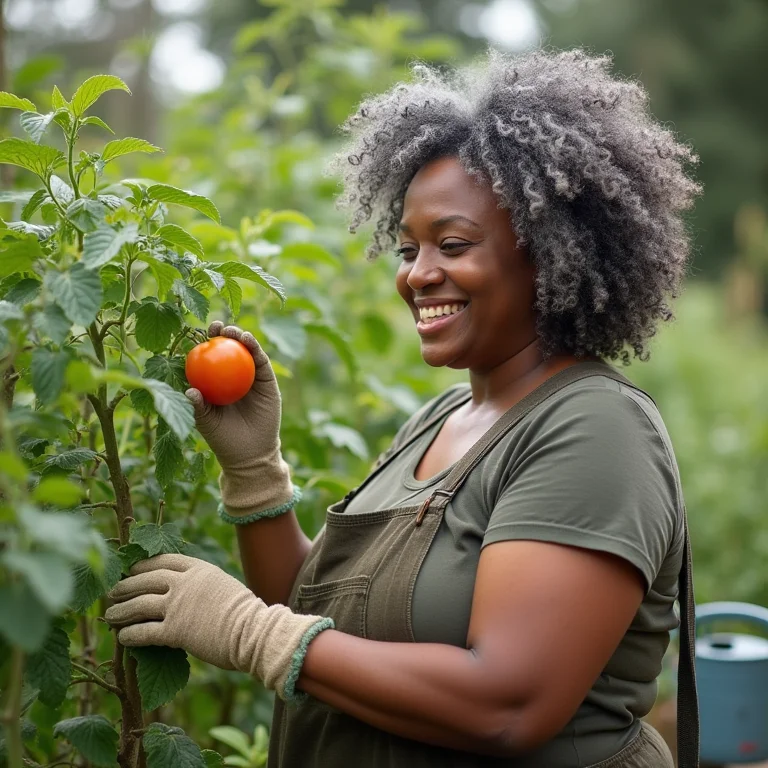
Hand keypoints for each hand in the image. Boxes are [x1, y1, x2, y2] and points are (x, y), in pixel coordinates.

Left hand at [105, 554, 332, 699]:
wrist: (254, 631)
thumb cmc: (246, 614)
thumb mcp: (224, 586)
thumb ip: (204, 585)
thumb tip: (191, 593)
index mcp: (199, 569)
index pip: (164, 560)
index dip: (144, 564)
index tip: (133, 568)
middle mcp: (184, 583)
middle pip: (146, 579)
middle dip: (127, 585)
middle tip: (114, 590)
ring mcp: (177, 606)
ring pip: (139, 604)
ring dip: (121, 610)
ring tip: (110, 615)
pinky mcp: (174, 631)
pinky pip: (144, 631)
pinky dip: (130, 634)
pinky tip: (123, 637)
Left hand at [186, 321, 280, 472]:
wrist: (250, 453)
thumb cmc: (223, 439)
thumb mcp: (206, 422)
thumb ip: (198, 406)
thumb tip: (189, 391)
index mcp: (215, 383)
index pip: (209, 359)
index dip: (204, 344)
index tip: (197, 334)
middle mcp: (233, 377)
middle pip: (227, 350)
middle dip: (222, 334)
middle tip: (215, 326)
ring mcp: (251, 377)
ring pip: (245, 351)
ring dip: (239, 336)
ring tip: (231, 331)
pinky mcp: (267, 380)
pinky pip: (261, 361)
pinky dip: (255, 348)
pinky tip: (247, 340)